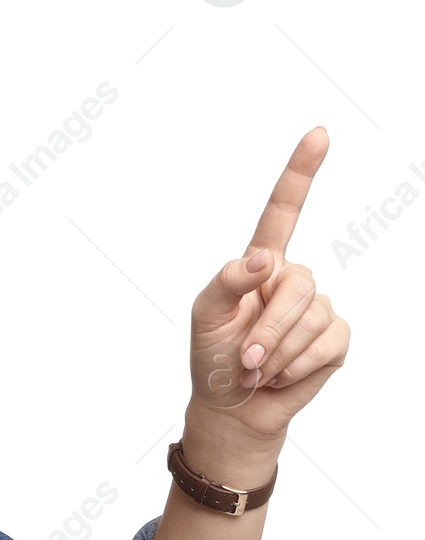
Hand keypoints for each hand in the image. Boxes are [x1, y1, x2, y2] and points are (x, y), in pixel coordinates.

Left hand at [188, 126, 350, 449]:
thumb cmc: (213, 356)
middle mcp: (292, 279)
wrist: (233, 406)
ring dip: (276, 353)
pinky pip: (326, 343)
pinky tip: (280, 374)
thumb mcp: (204, 316)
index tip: (318, 134)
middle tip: (245, 358)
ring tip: (258, 368)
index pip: (283, 212)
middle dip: (267, 328)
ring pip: (310, 319)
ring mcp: (318, 307)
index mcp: (260, 265)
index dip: (301, 173)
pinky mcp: (335, 338)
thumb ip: (226, 281)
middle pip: (299, 284)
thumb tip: (263, 258)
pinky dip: (296, 366)